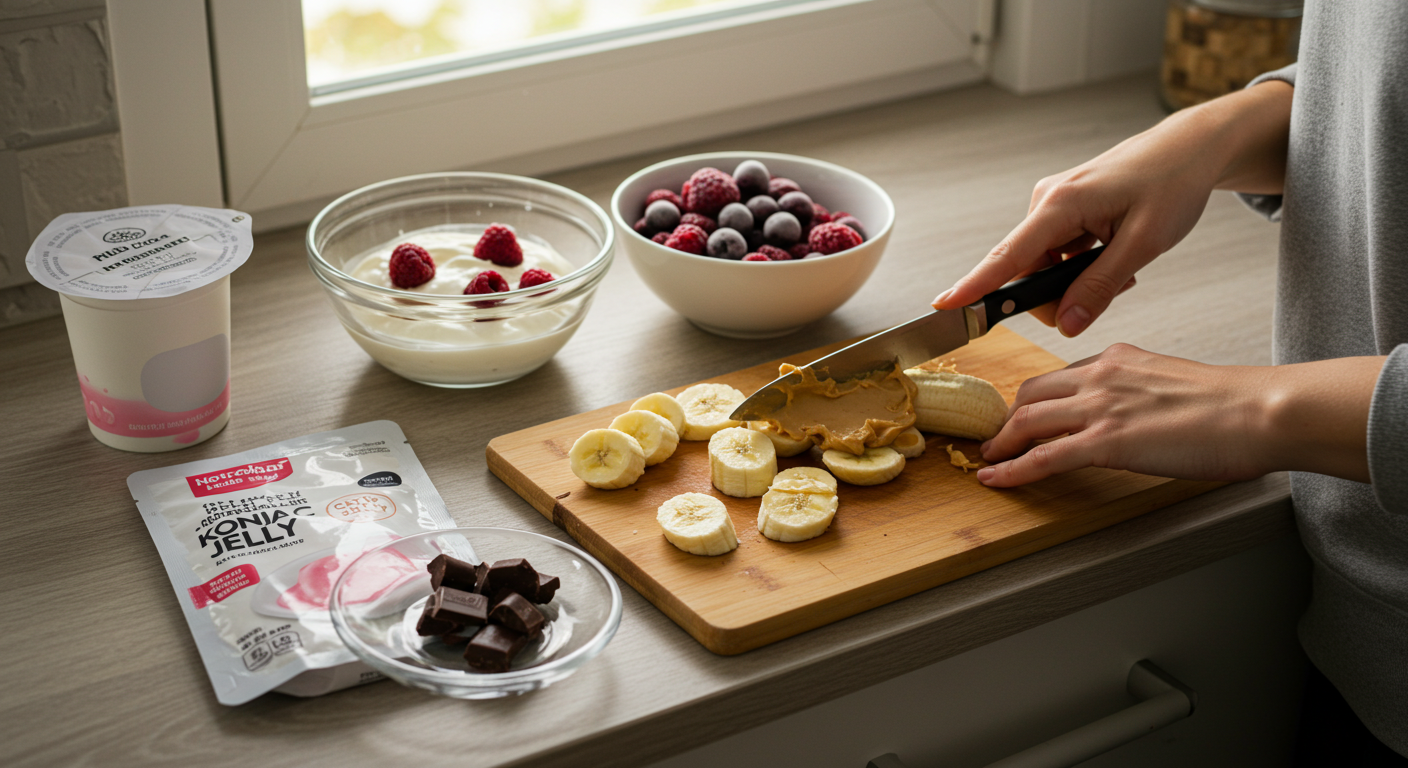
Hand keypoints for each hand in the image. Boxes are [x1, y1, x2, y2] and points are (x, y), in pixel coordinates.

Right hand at [934, 81, 1293, 336]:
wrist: (1189, 149)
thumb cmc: (1172, 183)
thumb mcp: (1144, 243)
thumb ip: (1101, 287)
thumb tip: (1066, 324)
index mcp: (1061, 204)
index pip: (1008, 256)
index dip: (975, 285)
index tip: (944, 306)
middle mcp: (1047, 202)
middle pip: (1028, 272)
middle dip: (1060, 295)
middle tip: (1112, 291)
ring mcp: (1053, 207)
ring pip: (1044, 268)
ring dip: (1077, 281)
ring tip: (1123, 266)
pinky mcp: (1063, 211)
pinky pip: (1056, 255)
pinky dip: (1080, 267)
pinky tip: (1112, 255)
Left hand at [976, 344, 1383, 486]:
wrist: (1258, 410)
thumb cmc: (1233, 405)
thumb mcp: (1174, 384)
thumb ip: (1142, 393)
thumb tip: (1134, 415)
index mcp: (1118, 359)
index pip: (1059, 377)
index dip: (1035, 400)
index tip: (1023, 417)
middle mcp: (1101, 375)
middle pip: (1031, 393)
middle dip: (1008, 419)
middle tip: (997, 440)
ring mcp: (1100, 407)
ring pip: (1027, 421)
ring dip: (1002, 444)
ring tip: (989, 462)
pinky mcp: (1106, 441)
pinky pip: (1042, 457)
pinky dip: (1012, 470)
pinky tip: (997, 480)